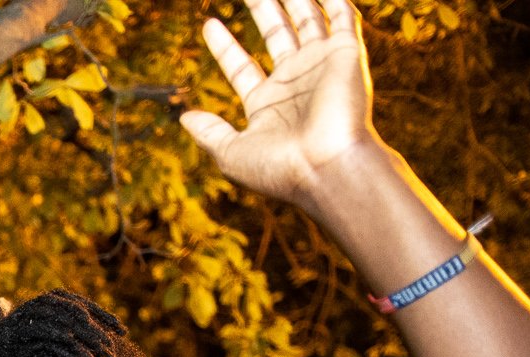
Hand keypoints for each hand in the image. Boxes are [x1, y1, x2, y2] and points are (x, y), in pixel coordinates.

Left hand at [180, 0, 378, 213]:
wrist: (325, 166)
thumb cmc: (278, 167)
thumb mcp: (232, 152)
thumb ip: (209, 132)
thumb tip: (184, 117)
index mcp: (267, 104)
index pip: (241, 67)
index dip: (224, 46)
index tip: (209, 24)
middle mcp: (295, 82)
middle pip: (275, 35)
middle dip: (261, 10)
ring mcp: (320, 66)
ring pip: (307, 20)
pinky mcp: (346, 54)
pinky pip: (342, 17)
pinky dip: (333, 0)